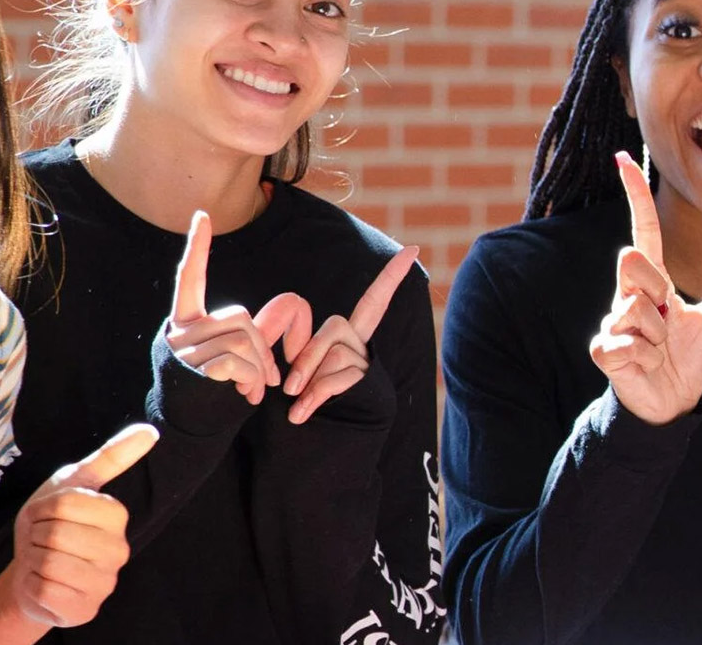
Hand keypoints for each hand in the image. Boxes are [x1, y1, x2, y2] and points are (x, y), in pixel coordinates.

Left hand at [9, 423, 158, 627]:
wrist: (32, 569)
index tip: (47, 514)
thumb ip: (111, 457)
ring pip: (49, 562)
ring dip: (33, 560)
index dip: (43, 508)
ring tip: (43, 560)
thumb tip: (151, 431)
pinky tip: (43, 583)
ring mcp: (104, 583)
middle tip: (41, 540)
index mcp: (117, 515)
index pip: (65, 503)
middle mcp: (119, 550)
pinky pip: (45, 590)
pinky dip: (33, 585)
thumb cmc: (52, 522)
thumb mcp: (73, 483)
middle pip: (55, 533)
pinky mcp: (85, 610)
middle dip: (35, 535)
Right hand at [165, 210, 310, 404]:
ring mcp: (184, 350)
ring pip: (244, 339)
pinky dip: (251, 378)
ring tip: (252, 389)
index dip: (198, 248)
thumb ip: (251, 332)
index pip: (190, 278)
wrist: (189, 433)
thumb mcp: (230, 357)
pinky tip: (245, 394)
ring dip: (259, 368)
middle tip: (264, 379)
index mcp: (185, 321)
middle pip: (240, 316)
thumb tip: (288, 310)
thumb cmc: (212, 393)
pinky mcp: (195, 369)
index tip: (202, 217)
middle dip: (262, 348)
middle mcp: (179, 331)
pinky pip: (239, 360)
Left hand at [280, 246, 416, 423]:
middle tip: (289, 387)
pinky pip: (336, 377)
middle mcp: (364, 348)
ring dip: (308, 380)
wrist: (314, 450)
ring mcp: (368, 367)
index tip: (412, 251)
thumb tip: (292, 366)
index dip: (391, 277)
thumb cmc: (299, 408)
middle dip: (307, 354)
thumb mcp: (292, 372)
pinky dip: (313, 397)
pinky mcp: (367, 386)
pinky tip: (302, 414)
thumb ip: (293, 354)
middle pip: (336, 327)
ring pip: (335, 353)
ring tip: (298, 403)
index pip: (373, 302)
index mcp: (348, 339)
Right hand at [589, 150, 701, 425]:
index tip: (625, 159)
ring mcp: (612, 321)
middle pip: (633, 262)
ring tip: (661, 350)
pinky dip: (647, 358)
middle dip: (656, 290)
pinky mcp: (604, 350)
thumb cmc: (686, 358)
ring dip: (659, 335)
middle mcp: (628, 295)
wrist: (671, 403)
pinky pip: (628, 343)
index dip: (635, 195)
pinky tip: (648, 366)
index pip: (643, 231)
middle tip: (668, 319)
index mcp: (653, 284)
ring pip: (637, 309)